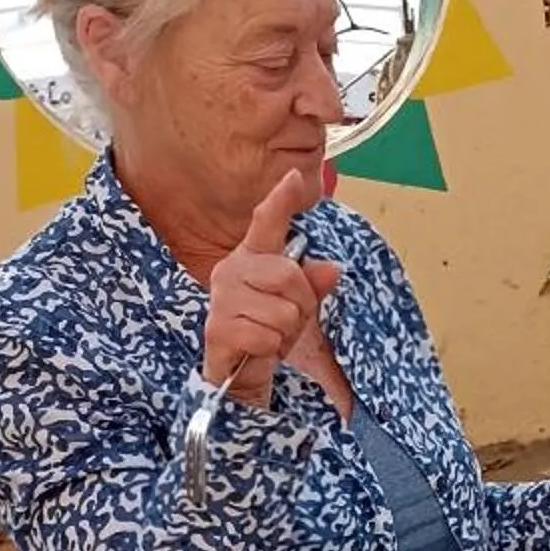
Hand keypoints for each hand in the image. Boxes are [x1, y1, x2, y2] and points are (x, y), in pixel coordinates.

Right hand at [202, 171, 338, 406]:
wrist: (238, 373)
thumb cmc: (266, 331)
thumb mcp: (297, 306)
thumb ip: (313, 283)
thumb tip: (331, 268)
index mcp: (251, 258)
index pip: (266, 223)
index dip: (281, 200)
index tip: (294, 177)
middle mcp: (230, 270)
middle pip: (288, 274)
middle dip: (300, 304)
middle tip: (285, 320)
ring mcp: (221, 299)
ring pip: (283, 311)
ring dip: (285, 332)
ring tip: (268, 335)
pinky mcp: (218, 328)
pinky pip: (268, 336)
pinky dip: (271, 349)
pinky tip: (256, 349)